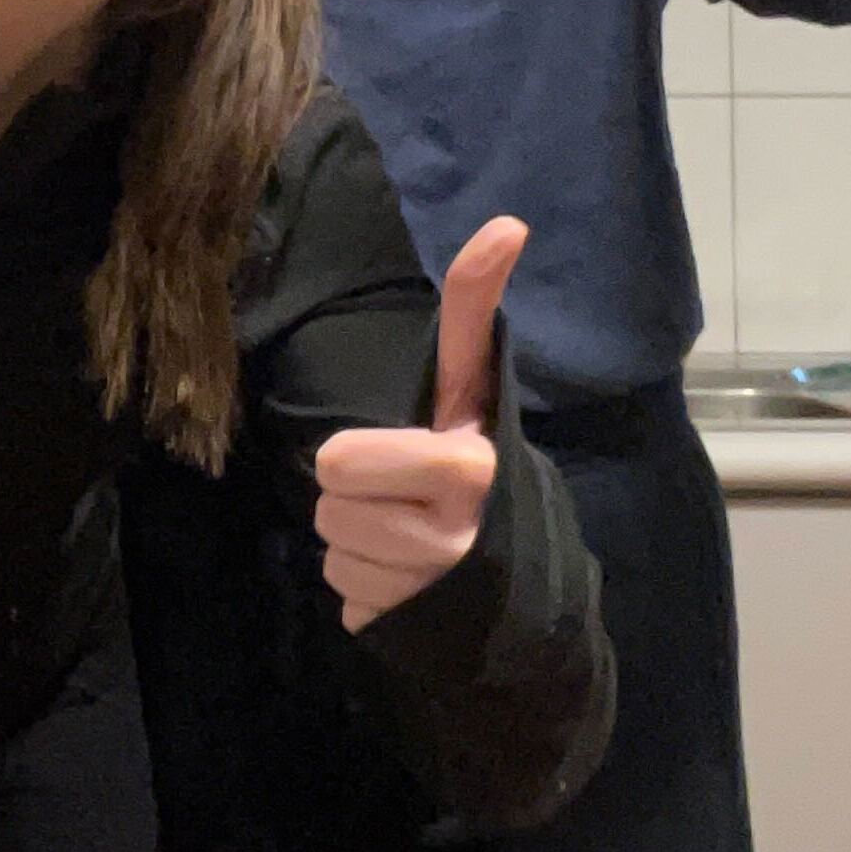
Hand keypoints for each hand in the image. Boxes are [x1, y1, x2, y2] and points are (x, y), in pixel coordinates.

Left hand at [313, 216, 525, 634]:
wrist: (525, 587)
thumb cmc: (482, 468)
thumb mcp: (474, 394)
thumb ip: (474, 312)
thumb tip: (507, 222)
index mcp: (461, 467)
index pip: (336, 460)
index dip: (357, 458)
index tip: (409, 464)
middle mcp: (446, 535)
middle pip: (325, 501)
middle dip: (356, 495)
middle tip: (403, 496)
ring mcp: (425, 592)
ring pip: (330, 547)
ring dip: (359, 540)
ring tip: (410, 536)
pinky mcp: (405, 629)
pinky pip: (342, 594)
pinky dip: (365, 586)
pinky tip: (407, 581)